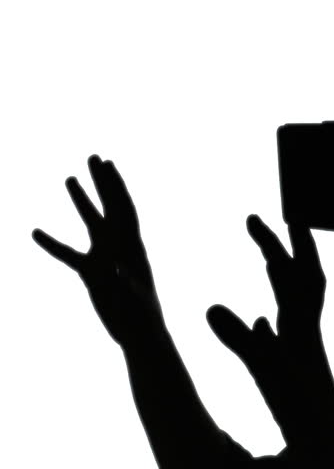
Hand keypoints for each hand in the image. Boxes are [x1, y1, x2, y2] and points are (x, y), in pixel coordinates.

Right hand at [32, 155, 164, 346]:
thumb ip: (122, 282)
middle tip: (93, 156)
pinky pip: (69, 255)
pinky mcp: (93, 274)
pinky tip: (35, 232)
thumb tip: (112, 268)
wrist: (139, 336)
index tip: (107, 163)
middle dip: (102, 182)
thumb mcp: (131, 299)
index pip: (124, 208)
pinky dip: (53, 244)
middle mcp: (120, 247)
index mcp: (132, 247)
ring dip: (82, 201)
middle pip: (111, 206)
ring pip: (92, 223)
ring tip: (69, 178)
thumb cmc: (140, 318)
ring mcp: (106, 258)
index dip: (116, 185)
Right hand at [207, 215, 328, 442]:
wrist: (328, 445)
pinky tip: (261, 320)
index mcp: (303, 325)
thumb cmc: (304, 412)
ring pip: (295, 301)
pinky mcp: (298, 366)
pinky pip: (289, 329)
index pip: (296, 273)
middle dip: (284, 245)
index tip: (268, 215)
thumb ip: (242, 341)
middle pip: (300, 277)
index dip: (284, 242)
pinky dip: (274, 314)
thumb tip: (210, 306)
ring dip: (281, 274)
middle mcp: (308, 330)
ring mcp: (304, 347)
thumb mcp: (268, 372)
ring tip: (265, 256)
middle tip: (257, 221)